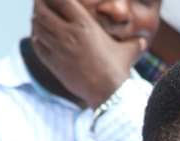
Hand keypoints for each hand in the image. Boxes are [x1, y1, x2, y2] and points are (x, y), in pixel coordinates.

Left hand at [32, 0, 149, 107]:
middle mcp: (68, 33)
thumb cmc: (118, 71)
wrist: (108, 93)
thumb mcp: (127, 52)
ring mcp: (58, 48)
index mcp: (85, 24)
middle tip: (40, 4)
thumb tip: (143, 41)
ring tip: (39, 19)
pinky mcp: (53, 63)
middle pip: (42, 9)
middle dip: (39, 4)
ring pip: (37, 26)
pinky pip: (37, 45)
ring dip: (36, 21)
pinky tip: (40, 37)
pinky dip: (36, 38)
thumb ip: (134, 43)